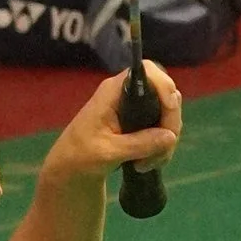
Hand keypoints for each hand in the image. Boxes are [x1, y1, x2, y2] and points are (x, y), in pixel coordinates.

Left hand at [51, 63, 181, 180]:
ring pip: (166, 116)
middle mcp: (127, 95)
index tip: (170, 108)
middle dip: (169, 124)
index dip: (164, 85)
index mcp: (114, 92)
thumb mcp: (108, 152)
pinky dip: (161, 147)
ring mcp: (135, 110)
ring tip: (146, 164)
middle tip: (160, 152)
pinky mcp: (139, 124)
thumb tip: (170, 136)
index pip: (147, 72)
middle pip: (165, 96)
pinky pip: (161, 129)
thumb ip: (139, 143)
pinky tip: (148, 163)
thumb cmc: (80, 155)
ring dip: (165, 143)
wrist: (70, 168)